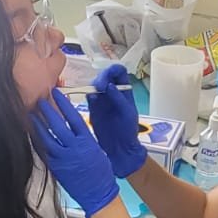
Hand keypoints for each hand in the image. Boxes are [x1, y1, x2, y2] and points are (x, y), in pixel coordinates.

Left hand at [31, 89, 118, 217]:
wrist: (98, 193)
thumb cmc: (101, 171)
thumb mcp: (96, 149)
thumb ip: (83, 137)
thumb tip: (73, 126)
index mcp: (87, 140)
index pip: (73, 117)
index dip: (63, 104)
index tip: (56, 93)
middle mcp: (74, 147)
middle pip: (57, 125)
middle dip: (47, 111)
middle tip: (39, 101)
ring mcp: (64, 158)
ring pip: (47, 138)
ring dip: (38, 125)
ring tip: (31, 115)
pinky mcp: (56, 167)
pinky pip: (44, 152)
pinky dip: (38, 141)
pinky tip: (33, 134)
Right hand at [87, 64, 146, 178]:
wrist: (119, 148)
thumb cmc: (128, 130)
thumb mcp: (127, 113)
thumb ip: (119, 99)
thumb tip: (109, 85)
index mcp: (125, 91)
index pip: (119, 72)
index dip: (113, 70)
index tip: (109, 76)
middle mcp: (112, 91)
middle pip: (105, 76)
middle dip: (101, 78)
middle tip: (99, 86)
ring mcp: (102, 99)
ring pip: (95, 84)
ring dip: (94, 85)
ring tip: (95, 93)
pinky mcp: (93, 107)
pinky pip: (89, 96)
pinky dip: (89, 95)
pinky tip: (91, 99)